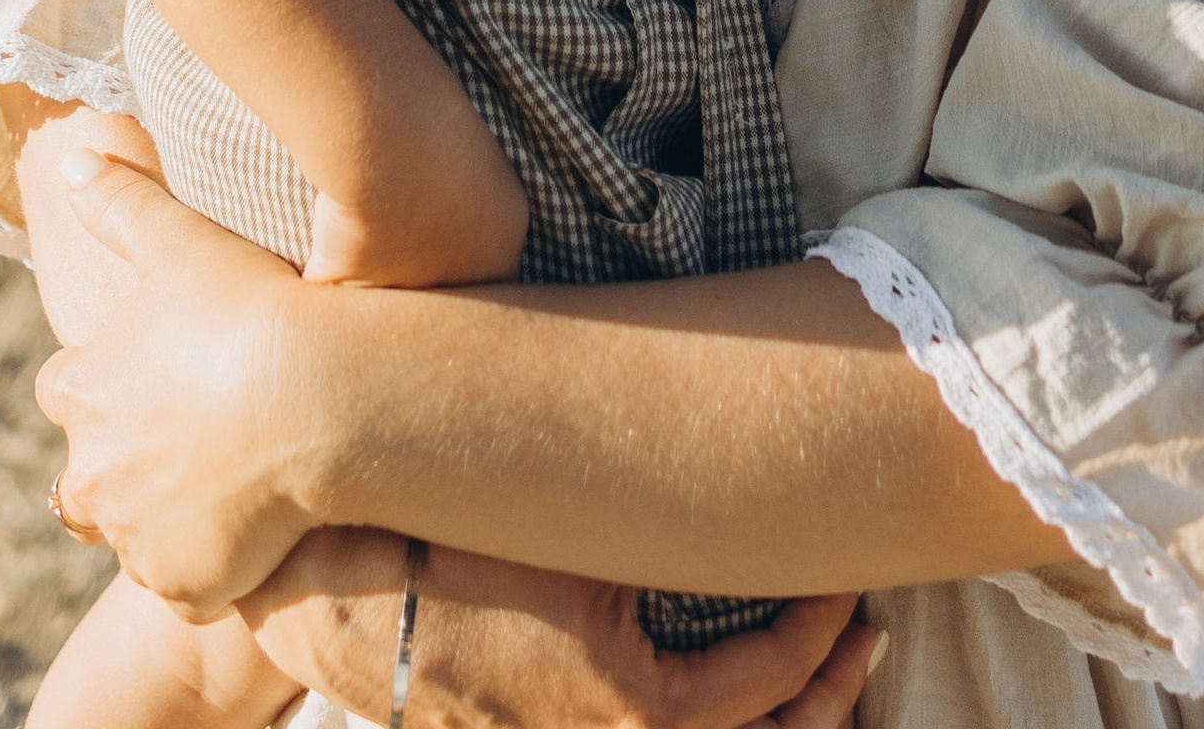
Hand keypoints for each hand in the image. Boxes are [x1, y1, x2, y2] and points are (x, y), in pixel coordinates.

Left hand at [36, 149, 319, 618]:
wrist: (318, 400)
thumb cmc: (247, 309)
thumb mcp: (179, 238)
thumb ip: (120, 200)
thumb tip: (72, 159)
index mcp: (82, 392)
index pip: (64, 389)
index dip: (105, 377)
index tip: (152, 367)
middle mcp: (92, 474)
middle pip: (90, 472)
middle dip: (127, 454)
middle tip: (194, 427)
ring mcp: (137, 538)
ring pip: (136, 529)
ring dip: (166, 506)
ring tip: (230, 472)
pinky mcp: (185, 586)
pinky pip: (186, 579)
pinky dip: (210, 558)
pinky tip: (252, 519)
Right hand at [248, 530, 887, 727]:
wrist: (341, 589)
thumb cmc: (464, 544)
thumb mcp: (584, 534)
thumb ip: (673, 541)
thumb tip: (752, 497)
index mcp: (640, 718)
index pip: (776, 683)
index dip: (828, 627)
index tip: (853, 574)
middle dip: (827, 694)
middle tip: (862, 635)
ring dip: (774, 714)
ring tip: (815, 664)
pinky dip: (711, 717)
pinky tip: (723, 669)